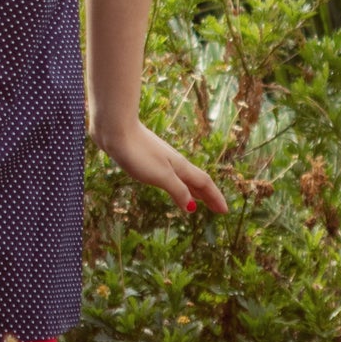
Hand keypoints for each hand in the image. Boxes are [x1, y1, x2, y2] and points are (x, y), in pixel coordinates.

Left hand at [91, 117, 227, 215]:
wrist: (115, 129)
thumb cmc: (138, 152)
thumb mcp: (161, 176)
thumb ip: (178, 190)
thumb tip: (192, 208)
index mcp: (180, 167)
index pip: (203, 183)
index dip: (215, 197)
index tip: (225, 211)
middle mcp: (173, 162)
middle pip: (195, 180)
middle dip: (207, 195)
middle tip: (217, 209)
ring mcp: (160, 159)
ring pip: (182, 177)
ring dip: (193, 190)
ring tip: (198, 200)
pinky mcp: (146, 158)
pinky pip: (170, 175)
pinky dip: (177, 184)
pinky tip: (170, 185)